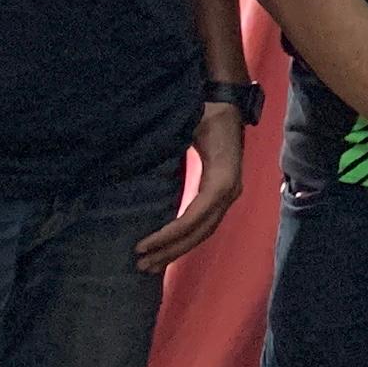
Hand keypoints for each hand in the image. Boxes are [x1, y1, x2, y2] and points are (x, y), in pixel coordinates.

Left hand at [136, 103, 249, 272]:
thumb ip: (169, 145)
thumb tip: (137, 164)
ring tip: (150, 263)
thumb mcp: (189, 125)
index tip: (142, 245)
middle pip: (201, 230)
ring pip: (205, 231)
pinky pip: (205, 223)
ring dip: (178, 249)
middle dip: (171, 250)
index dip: (170, 234)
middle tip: (141, 264)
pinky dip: (186, 238)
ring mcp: (229, 193)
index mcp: (222, 177)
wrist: (227, 102)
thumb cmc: (205, 111)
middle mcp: (230, 190)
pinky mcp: (222, 193)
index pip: (196, 216)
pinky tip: (167, 246)